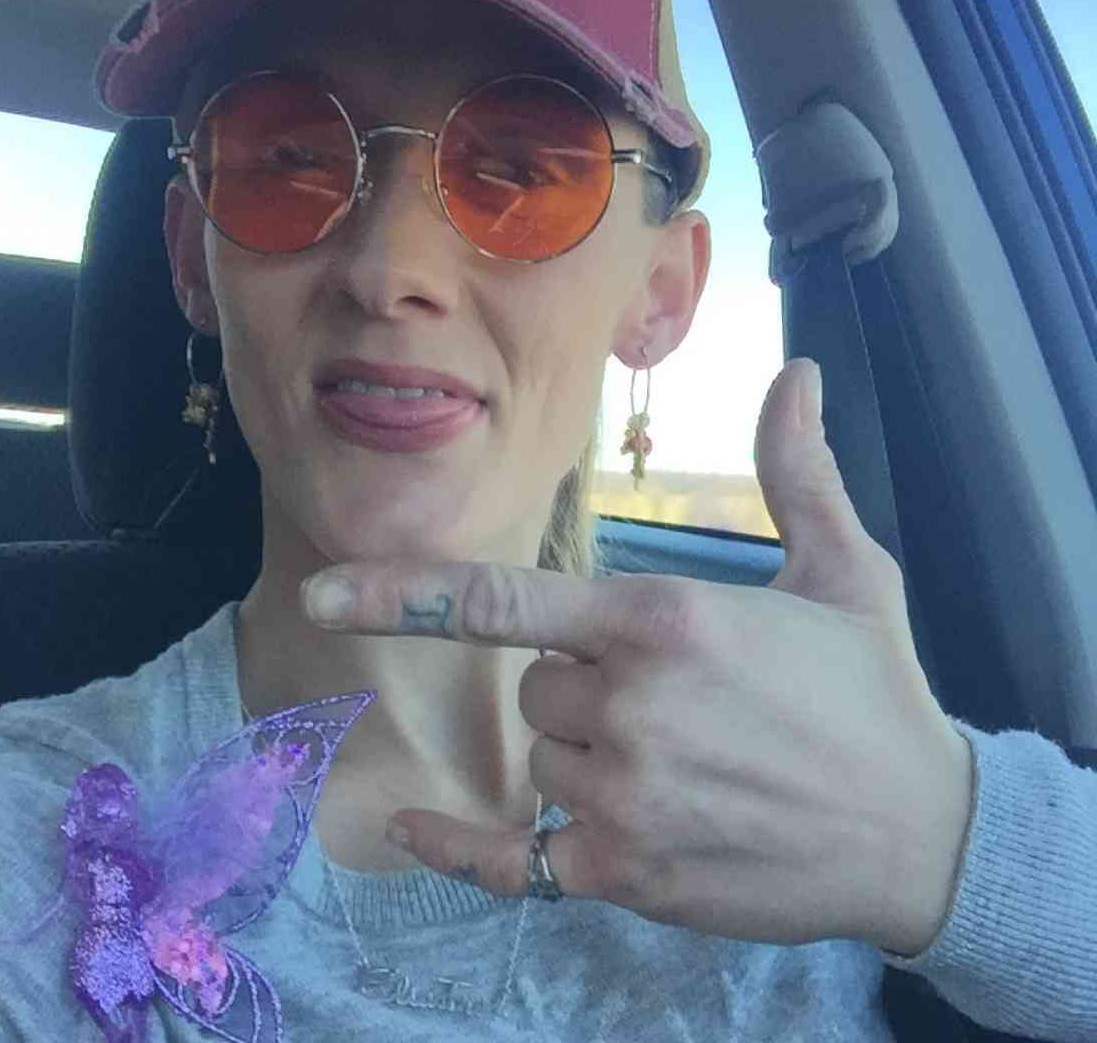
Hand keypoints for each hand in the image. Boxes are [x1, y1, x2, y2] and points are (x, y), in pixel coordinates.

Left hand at [299, 359, 974, 955]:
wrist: (922, 832)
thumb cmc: (877, 692)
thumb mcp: (845, 569)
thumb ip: (794, 470)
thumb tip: (795, 372)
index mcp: (663, 621)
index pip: (501, 600)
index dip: (399, 593)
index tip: (321, 591)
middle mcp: (632, 706)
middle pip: (533, 686)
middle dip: (579, 683)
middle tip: (674, 700)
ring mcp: (626, 796)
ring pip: (543, 755)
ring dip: (587, 751)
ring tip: (684, 759)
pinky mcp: (630, 873)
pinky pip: (512, 858)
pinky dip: (460, 848)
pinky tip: (413, 830)